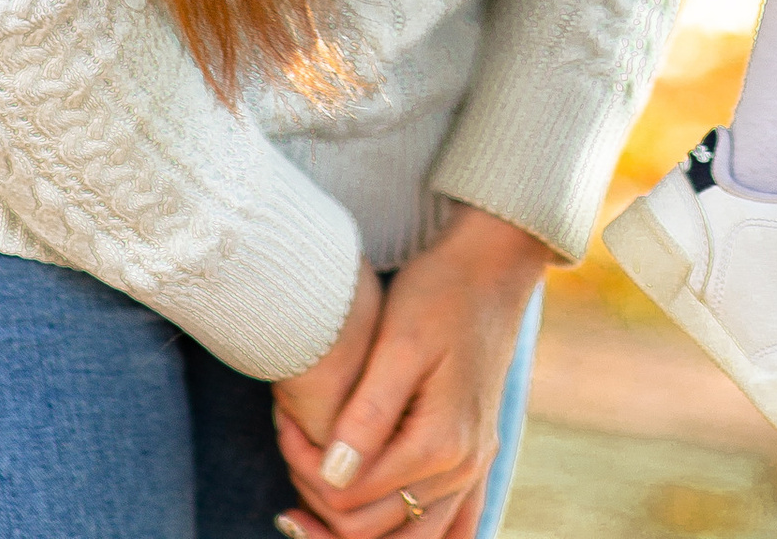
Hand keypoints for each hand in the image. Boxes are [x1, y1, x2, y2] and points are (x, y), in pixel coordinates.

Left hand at [273, 207, 549, 538]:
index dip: (304, 467)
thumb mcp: (399, 342)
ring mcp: (472, 470)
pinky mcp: (474, 460)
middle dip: (316, 493)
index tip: (283, 419)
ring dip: (349, 526)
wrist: (493, 265)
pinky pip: (447, 531)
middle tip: (290, 439)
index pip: (349, 495)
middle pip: (368, 529)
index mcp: (441, 443)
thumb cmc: (440, 291)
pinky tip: (368, 525)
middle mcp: (462, 470)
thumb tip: (332, 478)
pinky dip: (403, 538)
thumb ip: (368, 415)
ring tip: (308, 489)